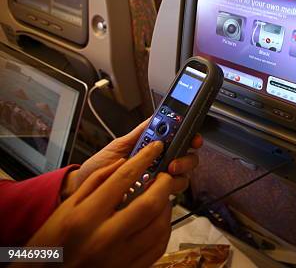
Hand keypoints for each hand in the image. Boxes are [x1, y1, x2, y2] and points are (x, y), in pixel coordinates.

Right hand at [26, 142, 178, 267]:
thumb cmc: (53, 244)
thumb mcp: (67, 208)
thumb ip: (97, 182)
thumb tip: (123, 163)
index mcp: (85, 218)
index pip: (124, 179)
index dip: (144, 159)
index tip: (155, 148)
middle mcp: (104, 238)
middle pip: (149, 203)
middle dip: (163, 184)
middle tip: (164, 176)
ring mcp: (119, 258)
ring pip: (159, 226)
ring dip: (166, 206)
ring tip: (162, 197)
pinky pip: (159, 246)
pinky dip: (164, 228)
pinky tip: (158, 219)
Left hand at [62, 117, 202, 198]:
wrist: (82, 190)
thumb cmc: (98, 169)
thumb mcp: (117, 146)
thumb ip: (137, 134)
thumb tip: (155, 117)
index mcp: (152, 149)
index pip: (179, 140)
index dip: (191, 136)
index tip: (192, 136)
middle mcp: (159, 165)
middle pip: (187, 158)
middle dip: (186, 158)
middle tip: (173, 161)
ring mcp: (157, 182)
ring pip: (182, 177)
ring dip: (178, 174)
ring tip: (164, 173)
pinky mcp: (152, 200)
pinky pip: (169, 196)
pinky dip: (167, 191)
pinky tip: (156, 188)